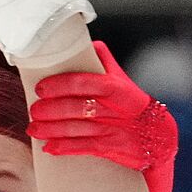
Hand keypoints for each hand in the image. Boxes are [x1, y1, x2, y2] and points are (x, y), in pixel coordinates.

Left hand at [26, 40, 178, 191]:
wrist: (159, 137)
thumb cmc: (133, 106)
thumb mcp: (123, 81)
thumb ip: (105, 62)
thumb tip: (89, 42)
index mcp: (114, 87)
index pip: (83, 81)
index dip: (59, 84)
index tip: (41, 88)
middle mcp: (113, 108)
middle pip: (76, 107)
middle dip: (51, 110)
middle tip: (33, 111)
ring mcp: (112, 129)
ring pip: (76, 129)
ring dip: (51, 130)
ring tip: (33, 130)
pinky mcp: (111, 148)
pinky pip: (83, 148)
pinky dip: (64, 148)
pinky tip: (48, 148)